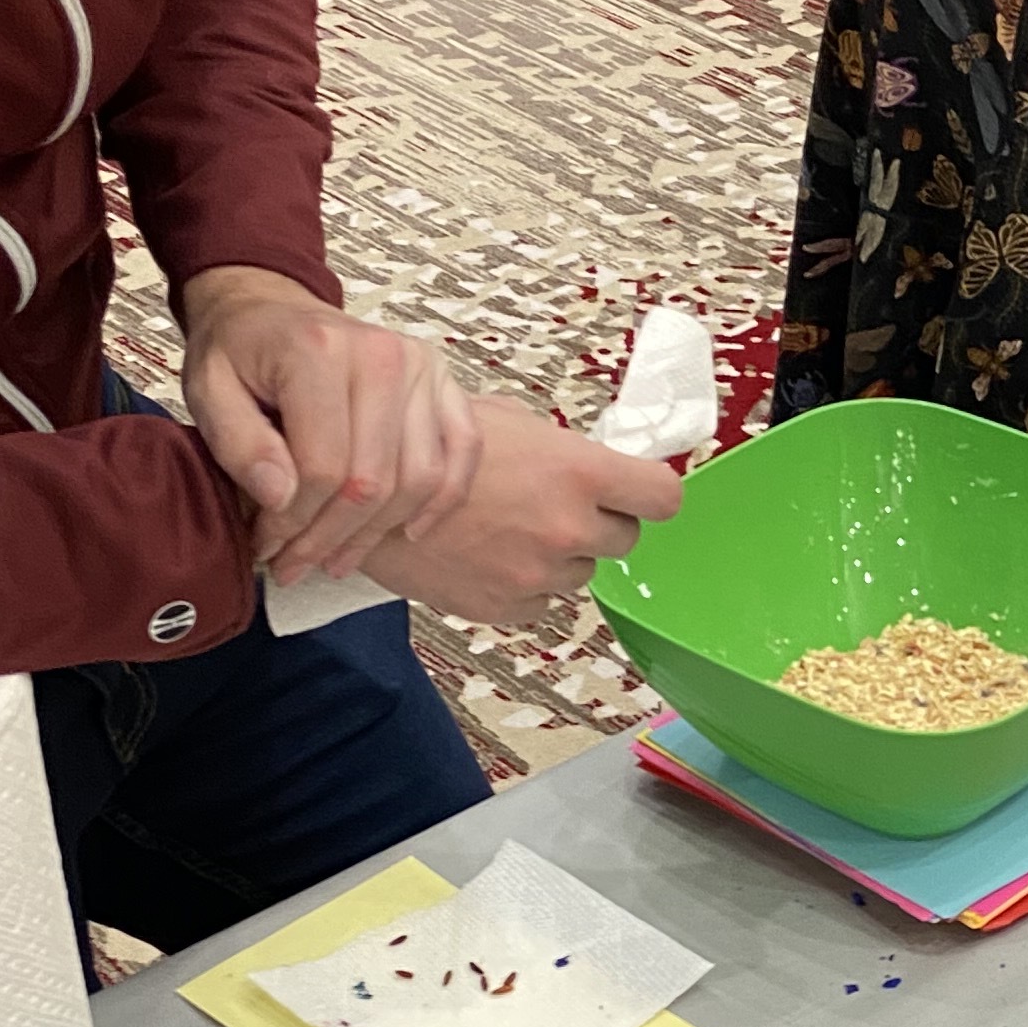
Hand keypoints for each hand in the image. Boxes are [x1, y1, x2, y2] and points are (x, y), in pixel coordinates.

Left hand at [182, 266, 481, 583]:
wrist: (272, 310)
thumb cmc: (239, 352)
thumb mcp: (209, 391)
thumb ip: (239, 445)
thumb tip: (280, 498)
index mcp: (319, 351)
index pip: (322, 467)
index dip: (294, 522)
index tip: (266, 543)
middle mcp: (382, 355)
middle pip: (373, 481)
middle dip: (329, 538)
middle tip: (293, 565)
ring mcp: (422, 367)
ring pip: (418, 480)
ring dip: (376, 534)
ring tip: (336, 559)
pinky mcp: (444, 382)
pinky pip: (461, 453)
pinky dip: (441, 501)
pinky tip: (408, 532)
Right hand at [359, 400, 681, 624]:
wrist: (363, 495)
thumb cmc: (427, 444)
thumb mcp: (503, 418)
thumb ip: (559, 446)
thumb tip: (594, 459)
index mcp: (578, 471)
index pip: (664, 497)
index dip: (653, 494)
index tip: (638, 493)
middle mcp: (569, 527)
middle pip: (626, 541)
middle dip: (601, 524)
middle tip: (559, 507)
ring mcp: (539, 573)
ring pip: (582, 574)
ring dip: (558, 556)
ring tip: (510, 529)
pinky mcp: (508, 607)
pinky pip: (540, 601)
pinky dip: (524, 584)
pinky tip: (489, 555)